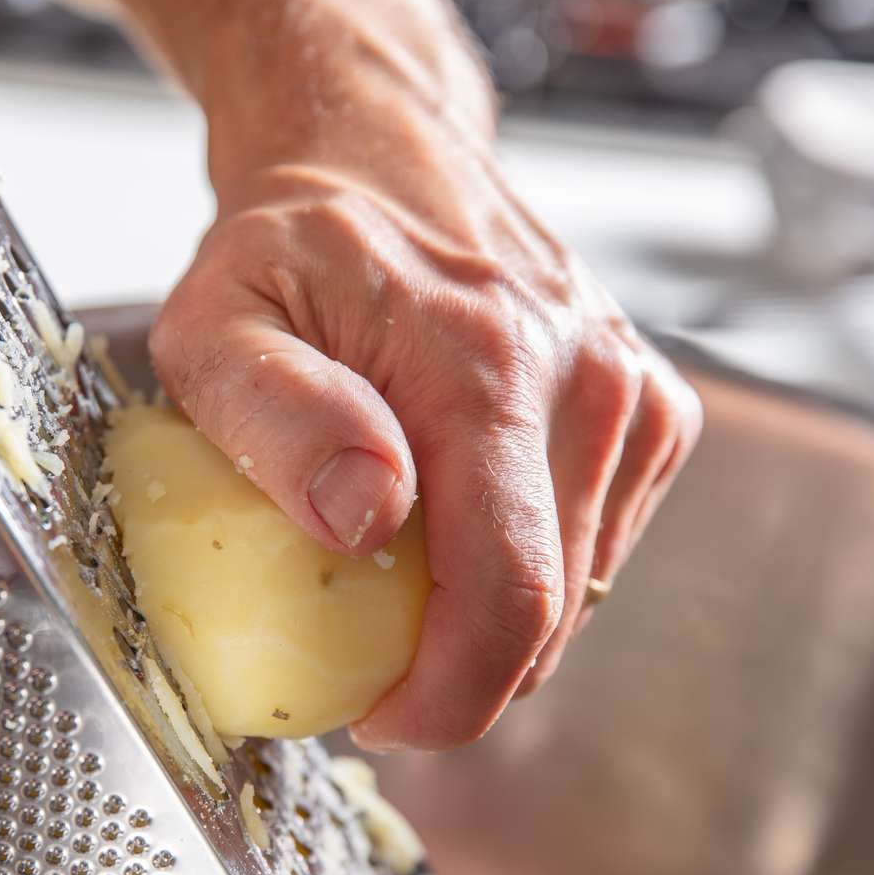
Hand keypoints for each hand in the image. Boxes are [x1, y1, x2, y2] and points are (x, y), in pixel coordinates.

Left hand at [119, 0, 701, 749]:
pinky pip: (597, 547)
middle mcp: (589, 381)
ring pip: (579, 591)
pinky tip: (469, 522)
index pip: (508, 596)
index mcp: (488, 368)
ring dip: (492, 620)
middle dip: (463, 675)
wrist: (380, 157)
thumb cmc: (290, 246)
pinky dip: (533, 567)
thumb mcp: (220, 322)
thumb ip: (278, 417)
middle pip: (551, 615)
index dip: (450, 697)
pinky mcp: (653, 412)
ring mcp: (634, 396)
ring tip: (408, 573)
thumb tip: (366, 520)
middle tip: (374, 662)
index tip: (380, 717)